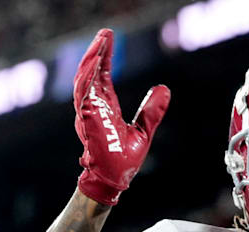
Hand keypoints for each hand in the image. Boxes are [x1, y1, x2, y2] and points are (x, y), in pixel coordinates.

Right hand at [73, 28, 169, 204]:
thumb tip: (164, 89)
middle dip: (97, 52)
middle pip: (91, 73)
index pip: (101, 76)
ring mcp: (88, 112)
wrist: (115, 179)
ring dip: (92, 59)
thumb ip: (151, 110)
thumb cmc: (123, 160)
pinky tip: (95, 61)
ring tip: (101, 41)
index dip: (104, 58)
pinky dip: (89, 76)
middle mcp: (93, 106)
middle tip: (105, 34)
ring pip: (85, 78)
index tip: (109, 40)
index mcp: (105, 108)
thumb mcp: (144, 130)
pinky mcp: (87, 118)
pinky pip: (85, 92)